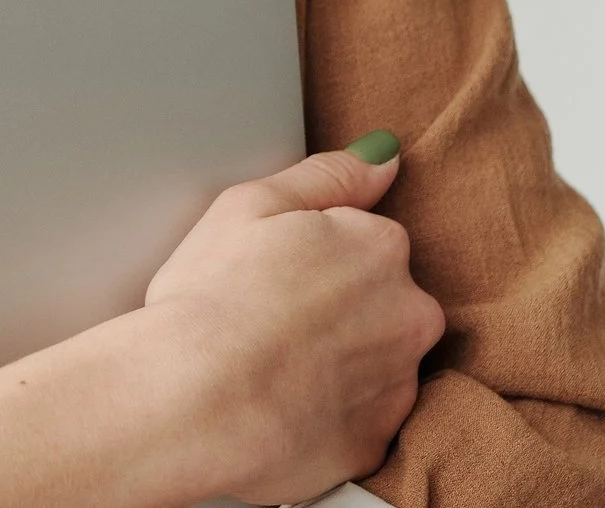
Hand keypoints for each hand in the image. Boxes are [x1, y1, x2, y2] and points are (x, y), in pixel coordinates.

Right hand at [140, 140, 445, 504]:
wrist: (195, 407)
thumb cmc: (214, 298)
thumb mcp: (252, 204)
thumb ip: (328, 175)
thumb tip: (384, 156)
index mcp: (379, 249)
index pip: (368, 238)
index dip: (314, 253)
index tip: (273, 270)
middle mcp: (409, 317)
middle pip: (383, 301)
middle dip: (340, 307)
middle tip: (270, 316)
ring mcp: (397, 387)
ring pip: (375, 362)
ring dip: (338, 361)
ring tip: (270, 364)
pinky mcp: (375, 448)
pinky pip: (359, 419)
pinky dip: (329, 413)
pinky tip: (280, 405)